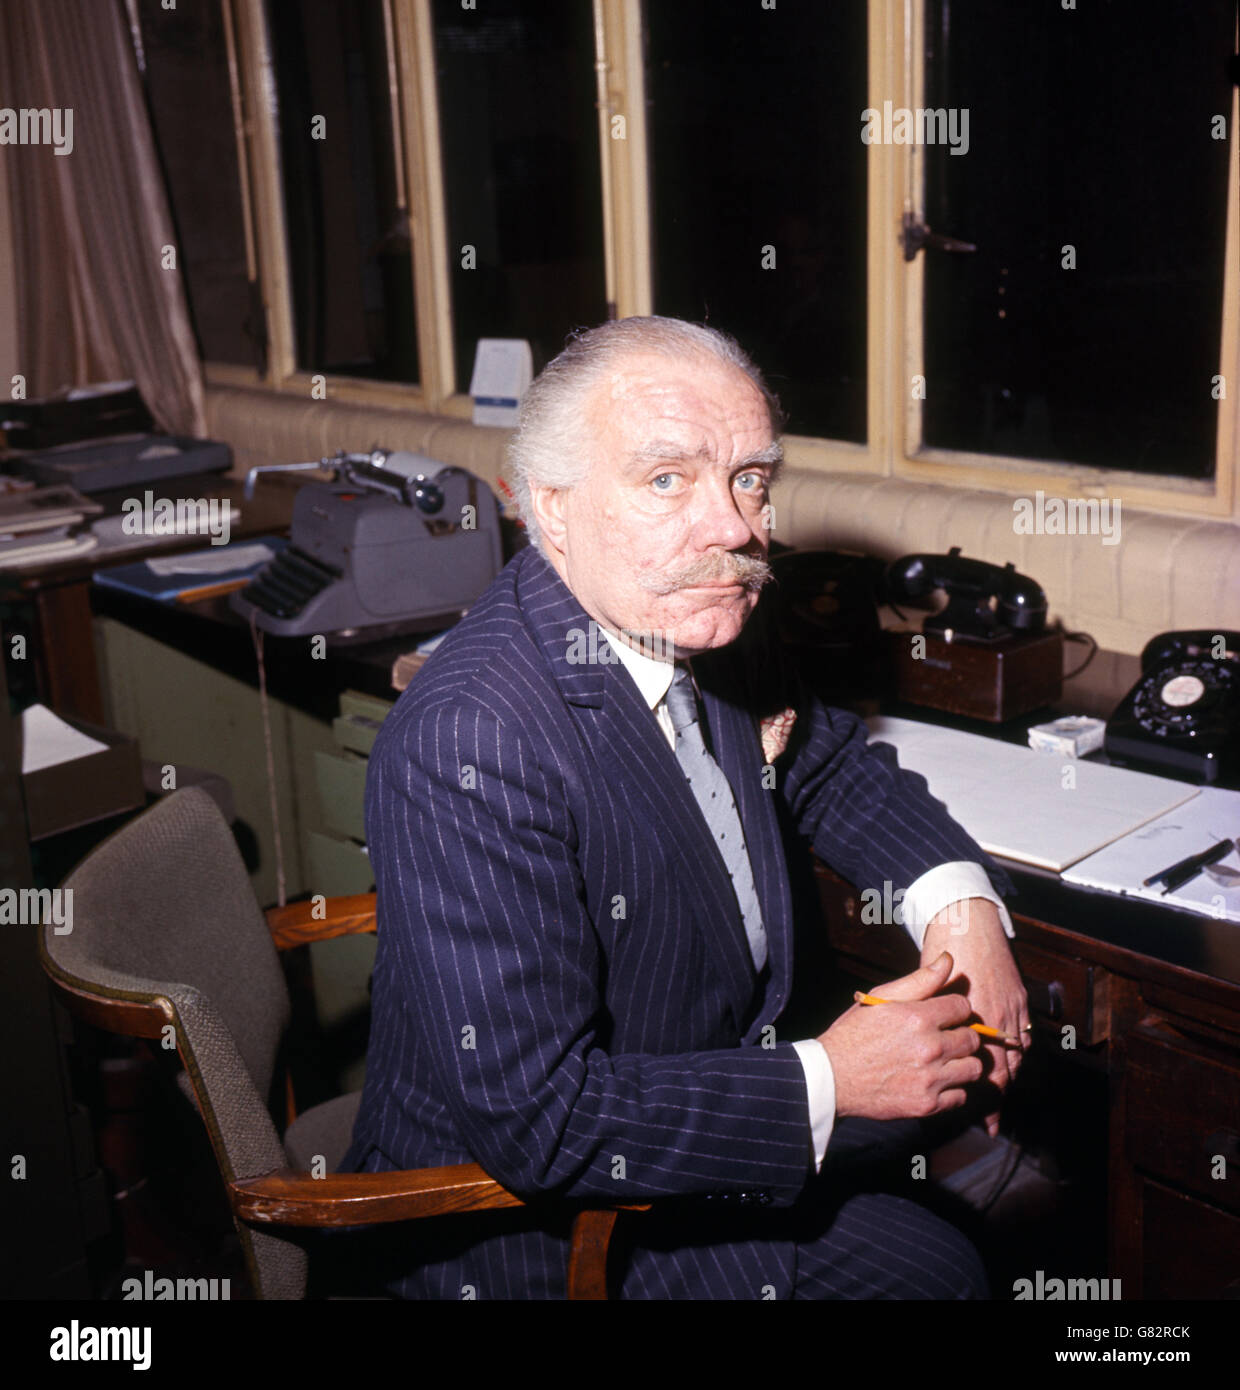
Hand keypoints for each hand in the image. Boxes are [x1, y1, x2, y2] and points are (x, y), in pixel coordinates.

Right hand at [818, 952, 983, 1121]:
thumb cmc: (855, 1034)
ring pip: (973, 1069)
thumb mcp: (881, 998)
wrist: (832, 1078)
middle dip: (961, 1036)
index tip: (944, 1016)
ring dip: (962, 1064)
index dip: (954, 1010)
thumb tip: (948, 958)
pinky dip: (952, 1090)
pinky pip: (961, 1097)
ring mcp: (930, 1078)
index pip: (963, 1007)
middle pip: (973, 1039)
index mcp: (918, 1017)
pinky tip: (935, 1082)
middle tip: (944, 1039)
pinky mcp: (928, 1104)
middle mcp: (929, 1048)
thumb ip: (920, 980)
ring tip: (944, 1061)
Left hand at [921, 899, 1029, 1136]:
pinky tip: (1012, 1065)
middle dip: (998, 1096)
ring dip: (1010, 1077)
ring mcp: (1012, 1006)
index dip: (981, 1096)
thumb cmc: (942, 947)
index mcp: (972, 1015)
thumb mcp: (926, 982)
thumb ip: (926, 1012)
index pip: (983, 1067)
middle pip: (1005, 1068)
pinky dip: (1020, 1054)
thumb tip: (918, 1040)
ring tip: (998, 1100)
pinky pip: (1026, 1034)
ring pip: (1018, 1055)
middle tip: (990, 1120)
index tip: (979, 1117)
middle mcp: (997, 1015)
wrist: (969, 916)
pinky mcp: (1019, 996)